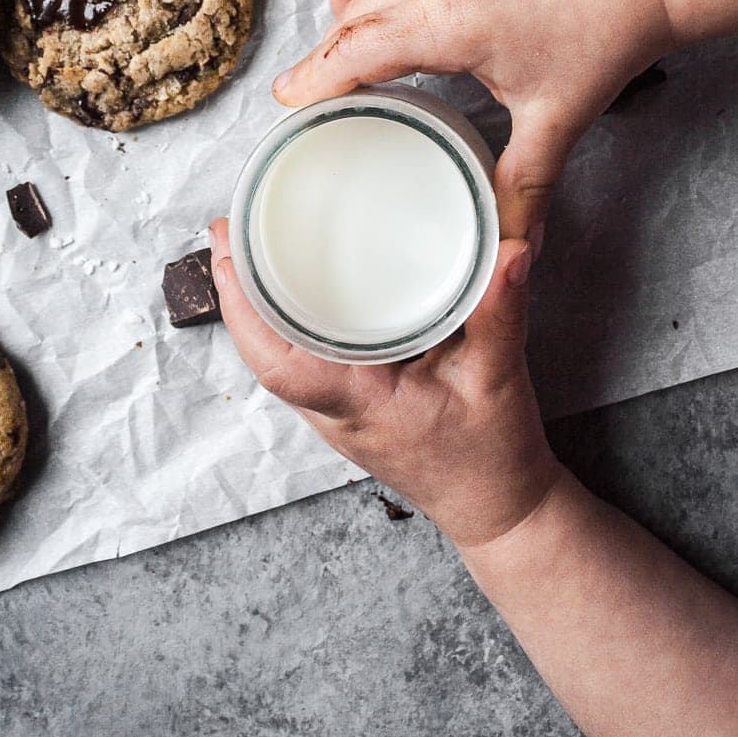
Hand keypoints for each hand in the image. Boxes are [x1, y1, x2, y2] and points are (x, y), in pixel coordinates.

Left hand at [208, 220, 563, 549]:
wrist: (500, 511)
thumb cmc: (492, 457)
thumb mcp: (500, 381)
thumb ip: (501, 313)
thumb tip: (511, 251)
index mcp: (358, 403)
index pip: (279, 361)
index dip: (243, 306)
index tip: (227, 248)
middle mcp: (334, 411)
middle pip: (264, 351)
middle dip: (237, 290)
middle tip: (226, 226)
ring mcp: (337, 414)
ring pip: (279, 357)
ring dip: (257, 305)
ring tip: (245, 245)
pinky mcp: (349, 408)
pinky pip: (302, 360)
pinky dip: (286, 320)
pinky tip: (289, 288)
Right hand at [271, 0, 672, 243]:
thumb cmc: (608, 31)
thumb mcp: (556, 119)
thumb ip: (522, 185)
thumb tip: (507, 244)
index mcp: (442, 19)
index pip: (349, 51)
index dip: (311, 80)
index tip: (286, 103)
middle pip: (350, 11)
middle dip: (325, 50)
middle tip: (313, 87)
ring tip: (350, 26)